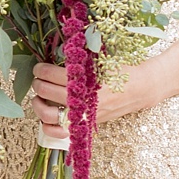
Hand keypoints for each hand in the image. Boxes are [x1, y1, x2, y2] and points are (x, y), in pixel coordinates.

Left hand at [31, 56, 166, 135]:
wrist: (140, 88)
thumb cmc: (122, 69)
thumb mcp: (102, 56)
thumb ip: (81, 53)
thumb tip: (59, 44)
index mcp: (87, 80)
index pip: (53, 75)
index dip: (41, 69)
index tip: (39, 67)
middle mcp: (83, 99)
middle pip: (48, 92)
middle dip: (38, 83)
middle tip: (37, 78)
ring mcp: (84, 115)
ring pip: (49, 115)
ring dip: (38, 105)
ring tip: (37, 98)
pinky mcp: (86, 125)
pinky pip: (60, 133)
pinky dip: (49, 128)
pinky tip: (46, 118)